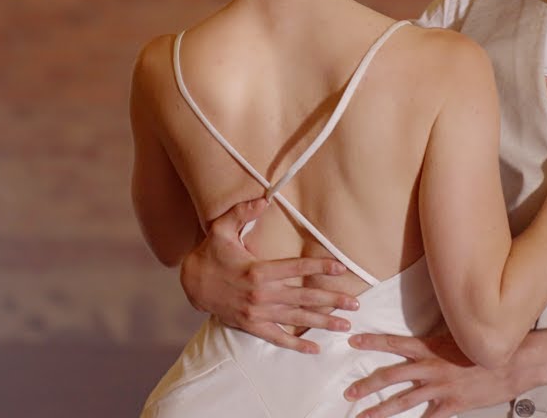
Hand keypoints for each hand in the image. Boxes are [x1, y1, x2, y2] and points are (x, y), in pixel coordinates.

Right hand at [179, 197, 359, 353]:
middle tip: (354, 304)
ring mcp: (258, 312)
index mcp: (258, 270)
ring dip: (323, 322)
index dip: (319, 267)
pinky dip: (297, 345)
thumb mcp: (221, 229)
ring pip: (296, 319)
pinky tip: (315, 348)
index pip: (296, 268)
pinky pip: (278, 338)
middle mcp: (261, 294)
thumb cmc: (211, 254)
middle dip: (331, 300)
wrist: (192, 284)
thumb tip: (264, 198)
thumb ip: (242, 213)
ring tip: (345, 325)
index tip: (340, 268)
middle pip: (303, 297)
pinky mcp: (252, 326)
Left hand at [345, 333, 516, 417]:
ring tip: (363, 416)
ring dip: (381, 410)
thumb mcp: (457, 338)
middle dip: (367, 384)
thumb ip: (435, 343)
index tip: (353, 341)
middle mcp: (431, 367)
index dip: (372, 342)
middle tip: (348, 392)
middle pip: (391, 376)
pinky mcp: (452, 405)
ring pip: (403, 400)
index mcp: (431, 347)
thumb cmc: (486, 349)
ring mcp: (441, 388)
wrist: (513, 362)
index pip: (394, 342)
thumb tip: (420, 342)